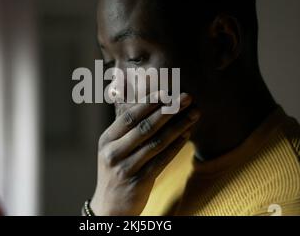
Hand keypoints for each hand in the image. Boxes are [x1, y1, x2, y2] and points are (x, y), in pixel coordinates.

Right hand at [90, 91, 199, 215]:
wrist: (110, 207)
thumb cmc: (115, 172)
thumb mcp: (112, 149)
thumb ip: (125, 128)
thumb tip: (142, 102)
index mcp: (106, 140)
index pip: (129, 117)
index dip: (149, 103)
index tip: (167, 92)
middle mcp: (113, 153)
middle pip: (145, 127)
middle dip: (168, 110)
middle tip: (186, 98)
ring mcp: (126, 168)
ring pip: (156, 143)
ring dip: (178, 126)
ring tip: (193, 114)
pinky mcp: (139, 182)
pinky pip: (162, 160)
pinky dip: (176, 146)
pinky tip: (187, 135)